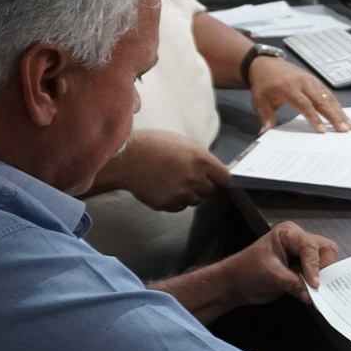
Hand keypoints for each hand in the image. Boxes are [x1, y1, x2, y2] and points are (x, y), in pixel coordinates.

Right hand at [107, 130, 229, 211]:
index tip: (215, 179)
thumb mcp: (183, 143)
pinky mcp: (168, 204)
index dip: (219, 179)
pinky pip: (179, 207)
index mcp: (201, 160)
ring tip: (174, 182)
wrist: (126, 158)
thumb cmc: (153, 145)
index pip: (225, 178)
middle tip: (189, 178)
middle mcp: (195, 178)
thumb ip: (200, 158)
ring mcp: (182, 193)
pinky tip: (165, 189)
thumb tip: (211, 169)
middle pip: (211, 191)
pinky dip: (175, 201)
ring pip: (196, 200)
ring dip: (189, 194)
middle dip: (203, 186)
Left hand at [225, 221, 340, 306]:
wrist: (236, 284)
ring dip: (324, 275)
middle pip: (326, 249)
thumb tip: (312, 296)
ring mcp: (303, 254)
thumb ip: (292, 283)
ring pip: (327, 260)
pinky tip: (316, 292)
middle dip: (324, 267)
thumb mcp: (270, 275)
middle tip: (318, 284)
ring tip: (316, 289)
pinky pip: (320, 272)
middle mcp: (299, 240)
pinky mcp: (304, 268)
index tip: (314, 284)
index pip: (310, 246)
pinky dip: (320, 282)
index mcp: (289, 234)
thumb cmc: (248, 272)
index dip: (314, 265)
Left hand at [249, 56, 350, 133]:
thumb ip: (266, 116)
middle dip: (334, 117)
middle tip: (344, 130)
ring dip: (340, 112)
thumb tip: (266, 132)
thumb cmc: (264, 84)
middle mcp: (303, 83)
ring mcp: (311, 81)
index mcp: (289, 88)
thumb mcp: (259, 100)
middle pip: (322, 101)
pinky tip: (345, 115)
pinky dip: (338, 105)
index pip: (304, 104)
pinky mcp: (316, 81)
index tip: (322, 131)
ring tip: (350, 125)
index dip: (314, 118)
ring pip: (329, 97)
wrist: (267, 63)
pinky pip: (329, 93)